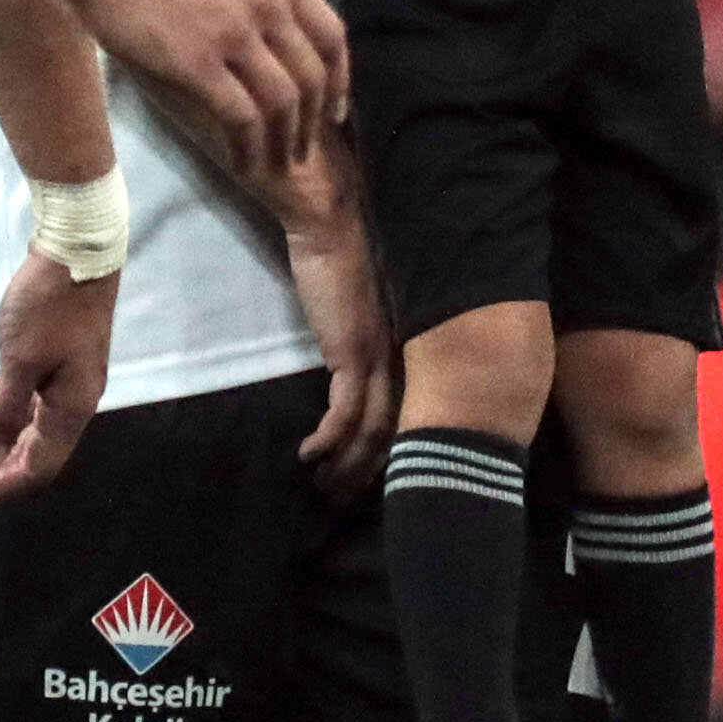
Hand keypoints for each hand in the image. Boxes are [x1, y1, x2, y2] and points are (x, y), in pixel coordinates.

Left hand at [0, 249, 117, 502]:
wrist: (77, 250)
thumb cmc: (48, 307)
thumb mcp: (20, 361)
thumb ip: (5, 411)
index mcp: (71, 409)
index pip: (36, 467)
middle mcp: (74, 401)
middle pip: (31, 451)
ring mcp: (67, 377)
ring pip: (26, 422)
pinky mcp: (58, 356)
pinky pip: (27, 394)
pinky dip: (1, 403)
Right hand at [71, 0, 343, 192]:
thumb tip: (263, 24)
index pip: (331, 35)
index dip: (340, 80)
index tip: (335, 111)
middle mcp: (266, 4)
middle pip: (312, 76)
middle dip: (313, 122)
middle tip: (303, 150)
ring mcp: (235, 35)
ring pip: (283, 103)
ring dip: (285, 142)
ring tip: (278, 165)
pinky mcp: (199, 63)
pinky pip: (242, 118)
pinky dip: (250, 148)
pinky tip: (244, 164)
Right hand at [284, 212, 396, 491]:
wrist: (333, 222)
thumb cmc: (347, 252)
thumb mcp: (368, 304)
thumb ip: (371, 333)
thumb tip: (360, 358)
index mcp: (413, 346)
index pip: (414, 410)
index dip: (396, 447)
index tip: (378, 474)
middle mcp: (405, 357)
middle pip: (398, 430)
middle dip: (373, 470)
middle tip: (350, 498)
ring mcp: (379, 358)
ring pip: (373, 431)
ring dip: (348, 465)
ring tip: (326, 489)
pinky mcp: (350, 355)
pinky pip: (342, 415)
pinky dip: (326, 441)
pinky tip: (308, 455)